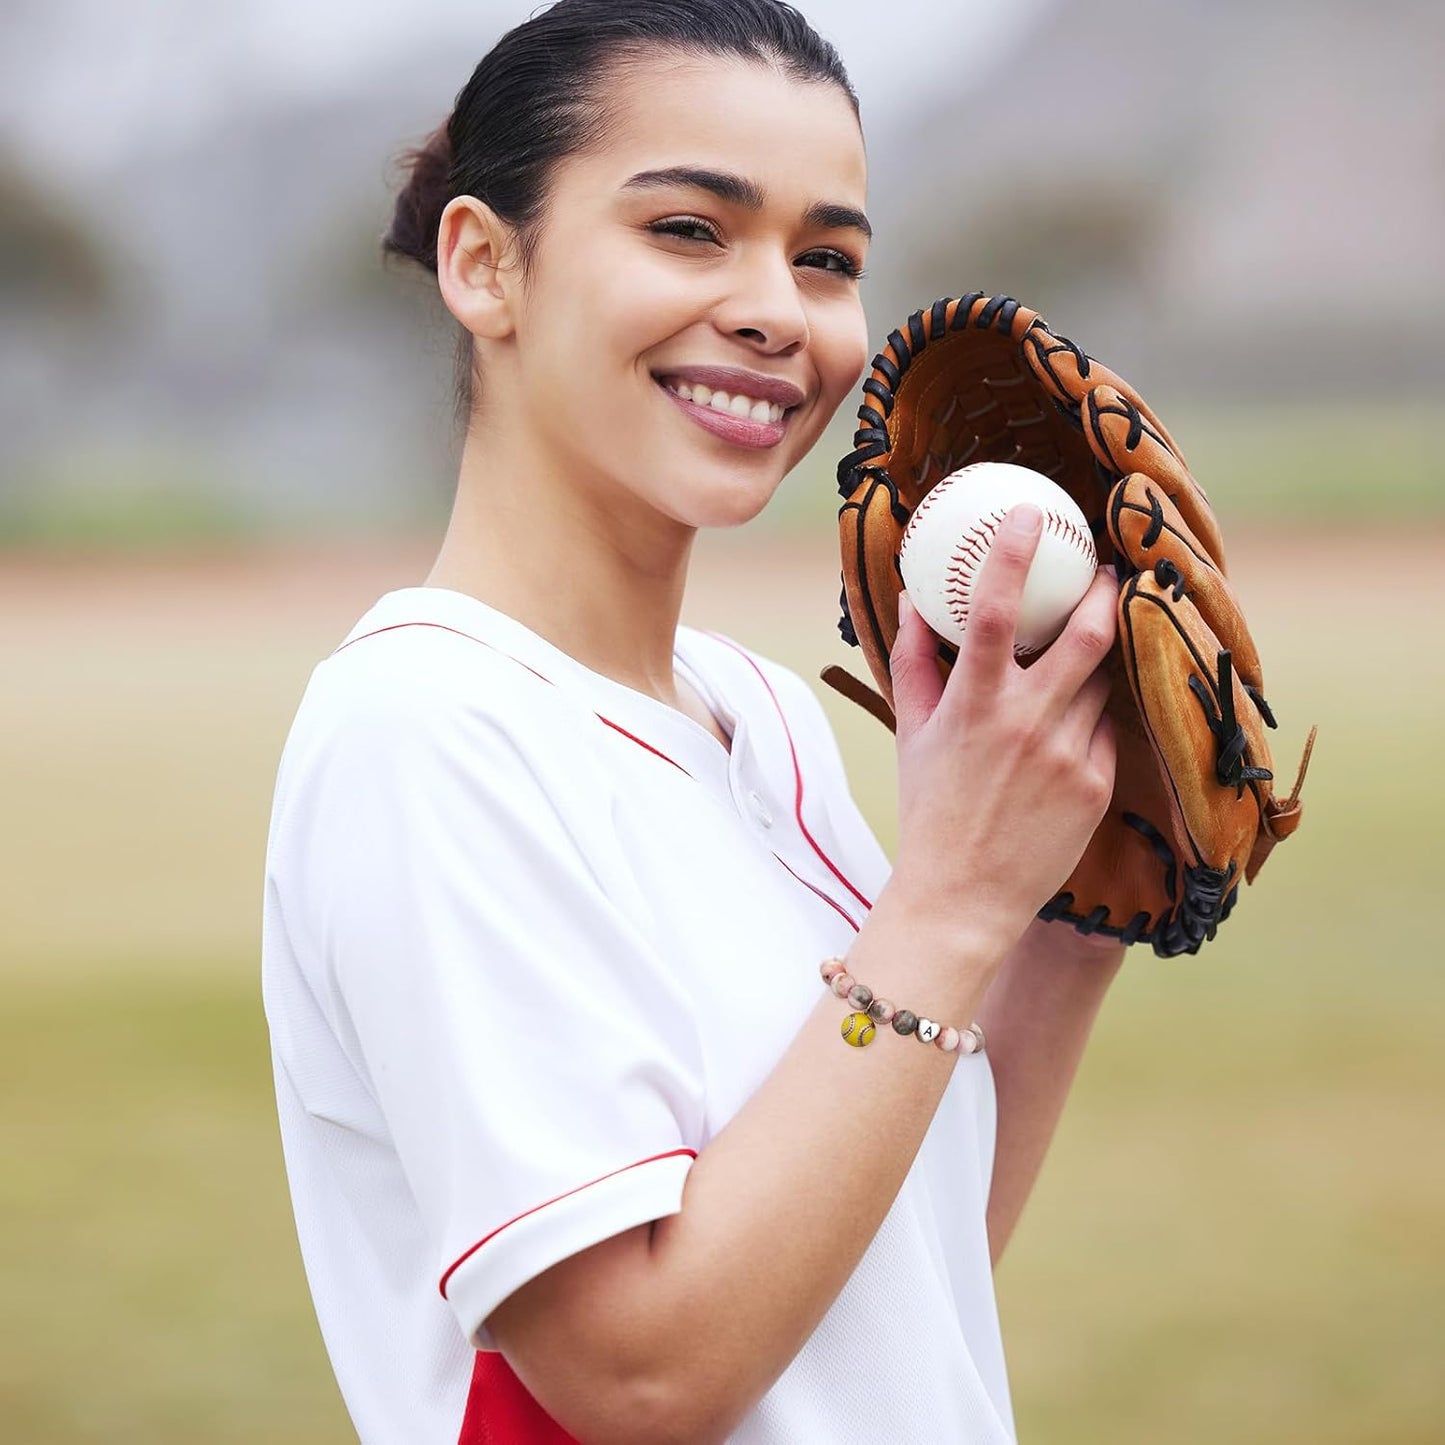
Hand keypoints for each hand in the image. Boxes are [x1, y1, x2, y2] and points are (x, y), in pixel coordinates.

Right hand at [888, 504, 1118, 954]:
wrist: (963, 895)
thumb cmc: (931, 809)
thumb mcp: (913, 732)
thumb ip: (915, 662)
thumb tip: (919, 602)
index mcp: (974, 706)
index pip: (994, 612)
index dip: (1013, 554)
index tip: (1029, 514)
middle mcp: (1027, 725)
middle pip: (1086, 634)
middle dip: (1102, 590)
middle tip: (1102, 569)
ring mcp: (1068, 756)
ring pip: (1101, 681)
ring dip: (1093, 659)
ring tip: (1082, 649)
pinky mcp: (1096, 785)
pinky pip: (1104, 730)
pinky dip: (1089, 717)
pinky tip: (1068, 730)